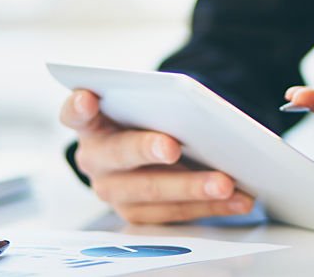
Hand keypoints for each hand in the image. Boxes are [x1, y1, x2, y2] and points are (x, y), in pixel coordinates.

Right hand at [59, 89, 254, 222]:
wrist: (149, 145)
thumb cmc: (149, 117)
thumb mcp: (147, 104)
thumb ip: (157, 102)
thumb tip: (194, 105)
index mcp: (91, 124)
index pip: (75, 113)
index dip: (79, 107)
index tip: (88, 98)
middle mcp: (96, 159)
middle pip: (120, 154)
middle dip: (148, 149)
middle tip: (173, 147)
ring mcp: (114, 191)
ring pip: (152, 192)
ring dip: (192, 188)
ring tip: (225, 183)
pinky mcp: (139, 214)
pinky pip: (175, 213)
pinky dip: (210, 206)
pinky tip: (238, 199)